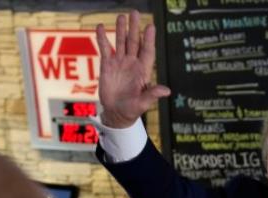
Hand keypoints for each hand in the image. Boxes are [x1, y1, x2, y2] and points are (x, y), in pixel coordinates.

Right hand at [96, 10, 170, 127]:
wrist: (116, 113)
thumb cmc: (132, 110)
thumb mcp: (143, 103)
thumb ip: (152, 94)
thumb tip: (167, 91)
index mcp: (143, 71)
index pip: (147, 52)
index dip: (148, 39)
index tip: (150, 26)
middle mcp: (132, 64)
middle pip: (134, 42)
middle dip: (134, 28)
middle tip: (134, 13)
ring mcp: (120, 63)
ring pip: (120, 42)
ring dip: (120, 30)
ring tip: (121, 16)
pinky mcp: (107, 66)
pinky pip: (105, 49)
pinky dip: (102, 38)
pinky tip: (100, 27)